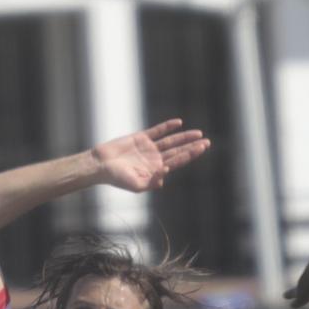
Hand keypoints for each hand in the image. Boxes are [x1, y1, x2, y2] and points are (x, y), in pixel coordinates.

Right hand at [91, 119, 209, 193]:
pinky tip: (178, 123)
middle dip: (192, 147)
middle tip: (207, 142)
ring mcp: (149, 148)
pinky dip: (167, 127)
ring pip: (171, 141)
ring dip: (184, 137)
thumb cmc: (117, 178)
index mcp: (155, 171)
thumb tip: (166, 171)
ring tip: (198, 134)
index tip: (201, 149)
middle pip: (178, 151)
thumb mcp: (136, 185)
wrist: (101, 165)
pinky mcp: (141, 138)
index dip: (189, 155)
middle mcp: (155, 159)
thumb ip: (151, 181)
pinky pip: (157, 131)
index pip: (177, 162)